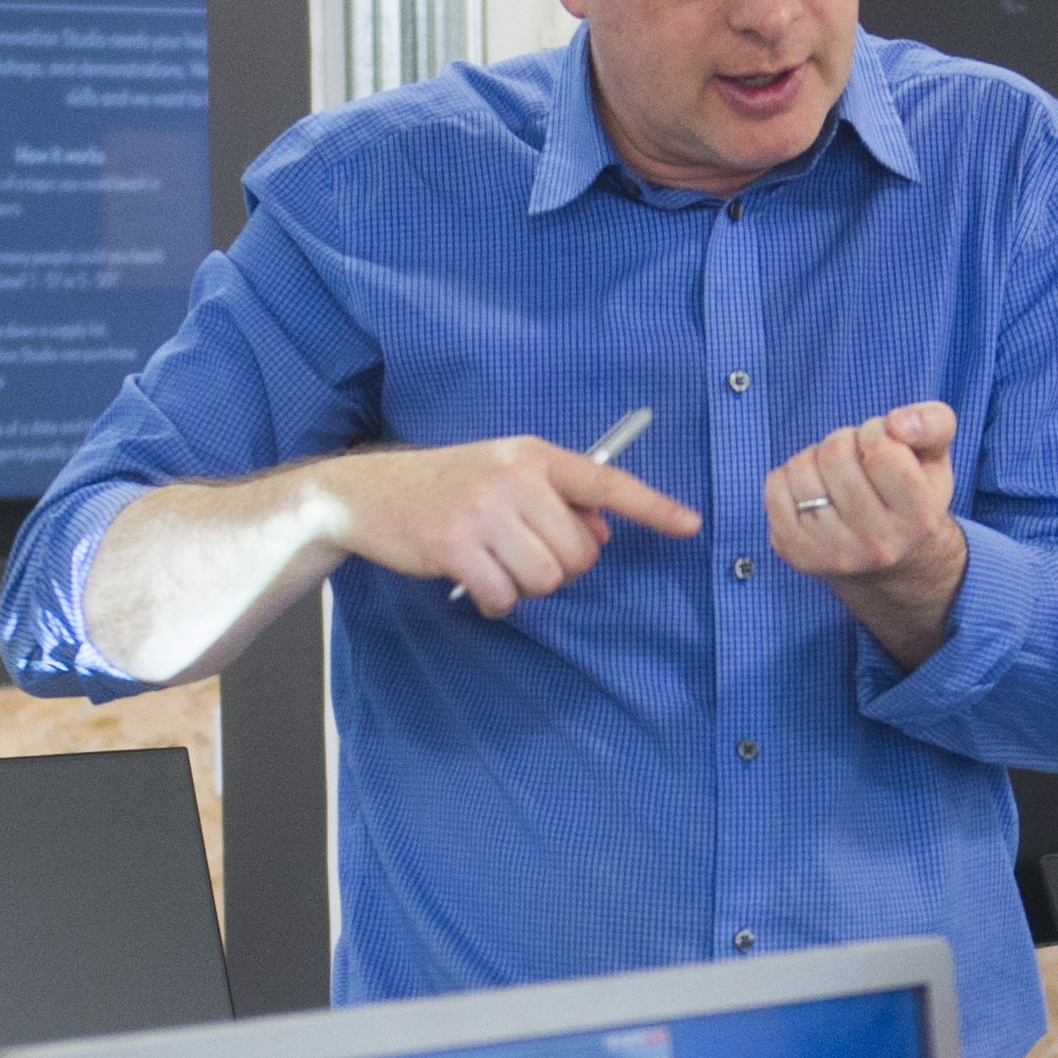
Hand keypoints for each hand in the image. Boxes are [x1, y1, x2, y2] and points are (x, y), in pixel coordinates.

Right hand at [324, 431, 701, 618]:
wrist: (368, 494)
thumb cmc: (446, 487)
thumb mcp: (505, 476)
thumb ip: (557, 500)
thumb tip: (602, 535)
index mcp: (534, 456)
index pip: (606, 481)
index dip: (652, 507)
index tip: (689, 525)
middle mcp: (514, 477)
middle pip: (579, 553)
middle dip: (559, 568)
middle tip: (521, 555)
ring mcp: (484, 510)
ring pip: (546, 579)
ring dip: (524, 587)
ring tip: (493, 565)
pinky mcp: (456, 545)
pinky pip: (505, 596)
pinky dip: (494, 602)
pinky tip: (473, 582)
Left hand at [768, 401, 970, 654]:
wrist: (887, 556)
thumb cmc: (909, 489)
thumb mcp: (936, 455)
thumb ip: (933, 424)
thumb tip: (897, 423)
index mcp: (920, 517)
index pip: (881, 449)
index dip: (876, 431)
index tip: (882, 445)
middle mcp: (879, 544)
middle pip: (836, 455)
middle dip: (843, 440)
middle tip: (856, 458)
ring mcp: (835, 554)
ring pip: (802, 469)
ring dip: (815, 457)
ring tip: (835, 474)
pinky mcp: (798, 554)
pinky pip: (775, 488)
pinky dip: (789, 476)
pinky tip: (813, 489)